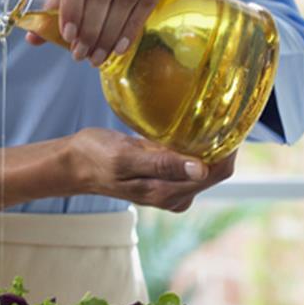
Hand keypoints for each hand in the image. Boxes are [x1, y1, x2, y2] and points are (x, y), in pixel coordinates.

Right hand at [68, 128, 234, 211]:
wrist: (74, 163)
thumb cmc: (95, 158)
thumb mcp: (126, 157)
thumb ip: (162, 164)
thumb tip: (200, 169)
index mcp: (168, 192)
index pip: (217, 172)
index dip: (228, 147)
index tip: (229, 119)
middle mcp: (175, 194)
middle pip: (217, 169)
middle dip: (221, 143)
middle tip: (218, 110)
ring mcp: (172, 187)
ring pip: (206, 164)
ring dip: (208, 142)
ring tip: (204, 115)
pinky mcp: (166, 177)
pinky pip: (192, 160)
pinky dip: (194, 143)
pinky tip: (188, 127)